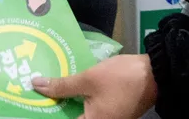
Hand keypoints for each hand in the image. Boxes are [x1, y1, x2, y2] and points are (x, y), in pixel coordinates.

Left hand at [32, 54, 157, 118]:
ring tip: (48, 86)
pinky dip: (78, 97)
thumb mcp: (88, 79)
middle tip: (37, 90)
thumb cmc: (121, 78)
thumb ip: (62, 85)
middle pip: (71, 116)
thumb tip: (36, 85)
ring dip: (65, 101)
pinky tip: (68, 84)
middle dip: (55, 105)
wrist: (156, 74)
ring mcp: (108, 118)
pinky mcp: (112, 110)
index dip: (48, 111)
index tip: (31, 103)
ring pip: (79, 112)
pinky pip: (89, 107)